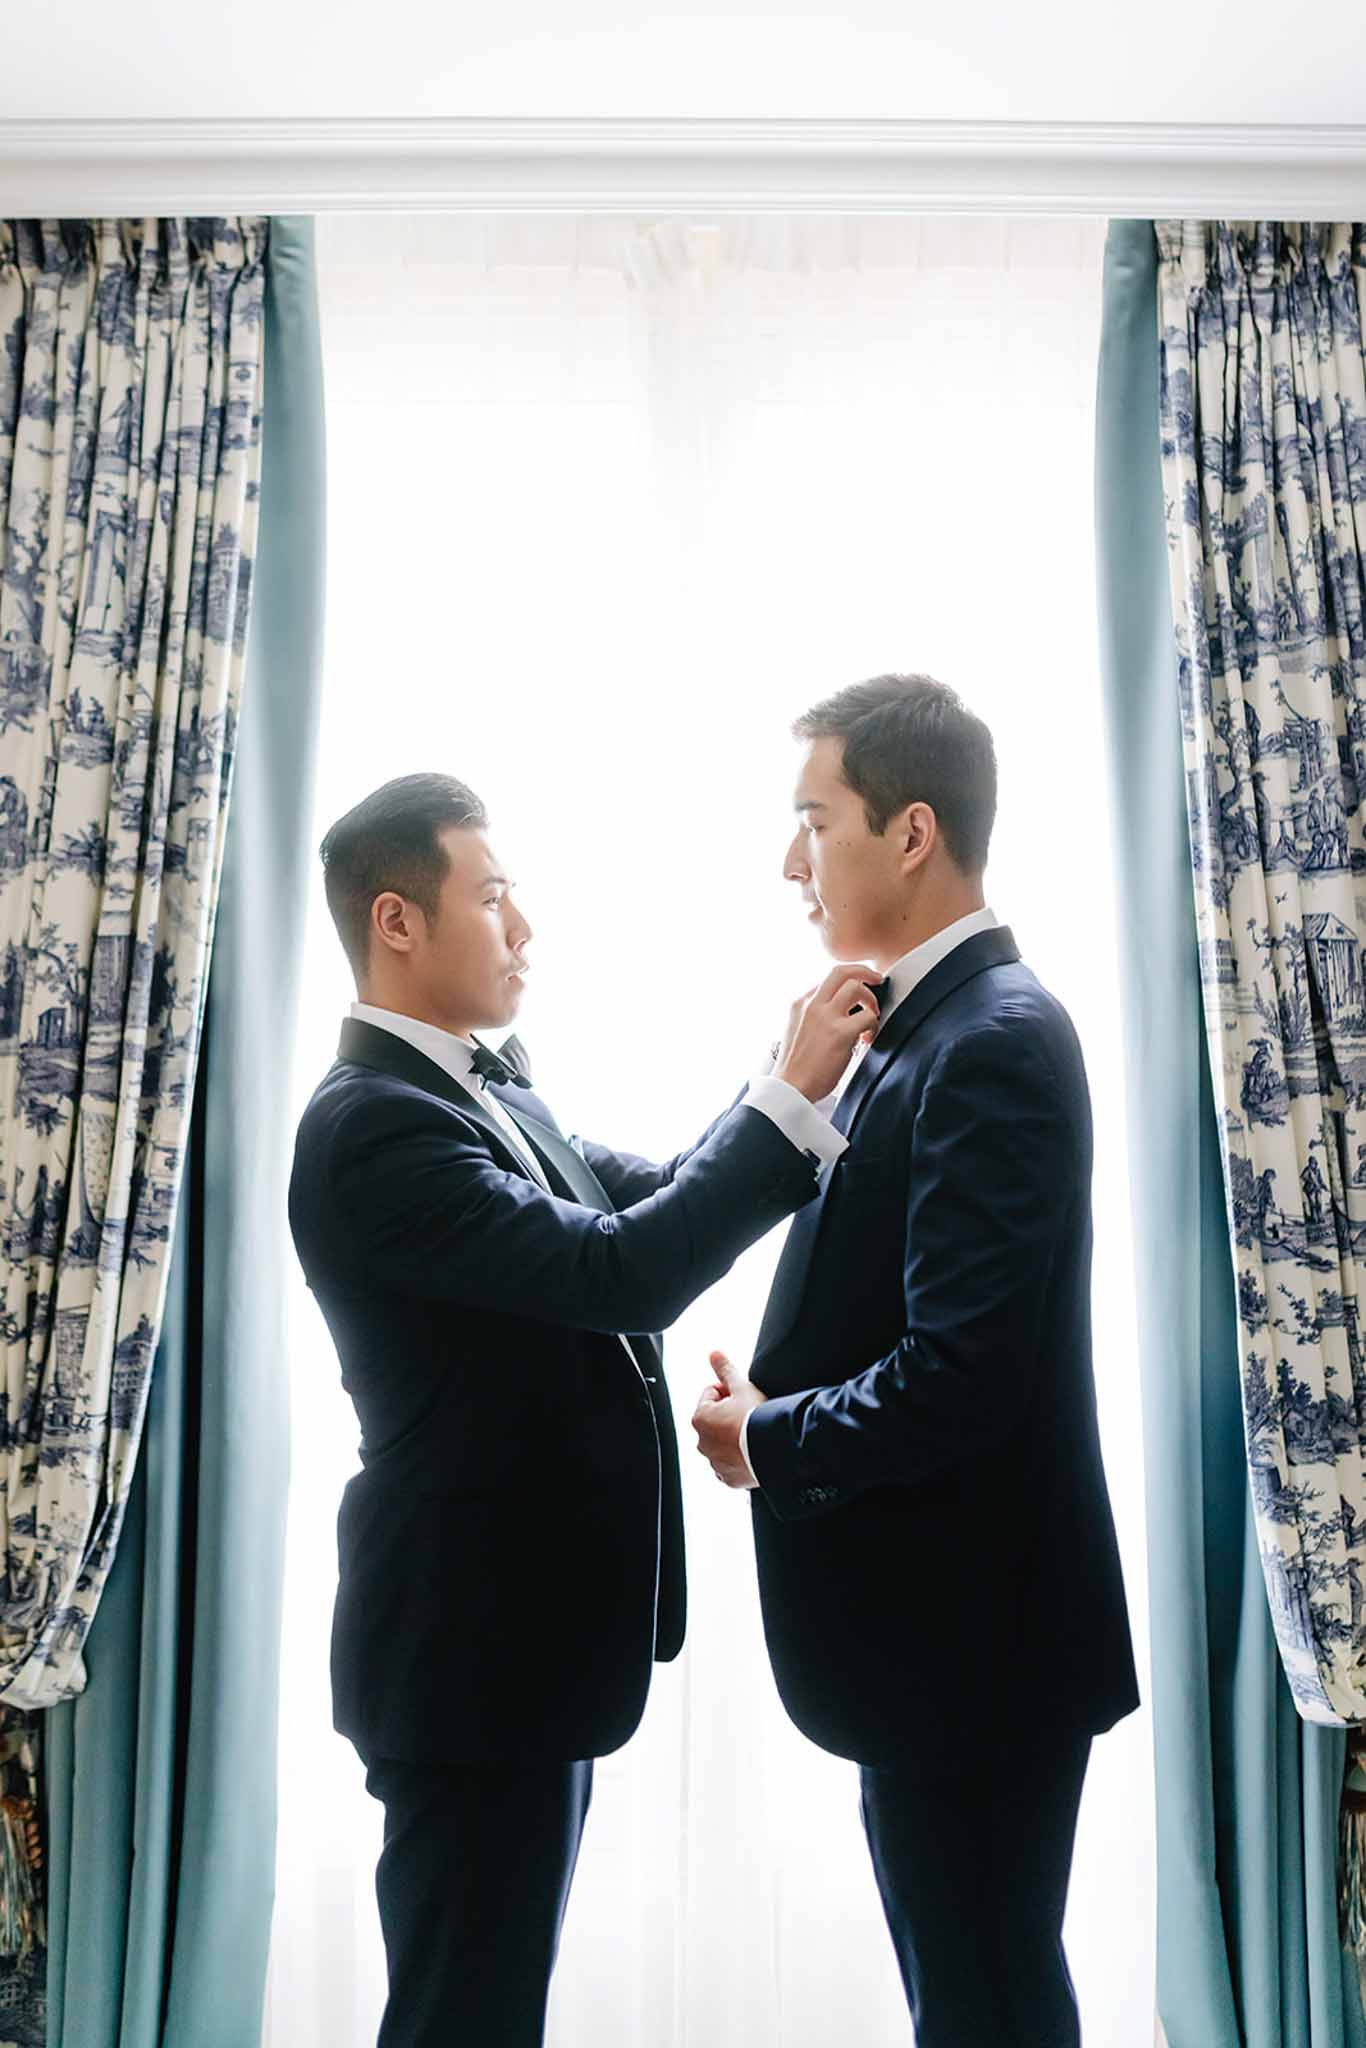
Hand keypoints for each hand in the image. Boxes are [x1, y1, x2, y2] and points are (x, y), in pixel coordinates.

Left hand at [692, 1350, 765, 1488]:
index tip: (743, 1398)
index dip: (729, 1392)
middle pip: (716, 1420)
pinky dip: (739, 1458)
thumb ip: (725, 1370)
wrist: (772, 1450)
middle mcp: (701, 1442)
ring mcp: (714, 1462)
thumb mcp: (742, 1387)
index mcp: (700, 1417)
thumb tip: (714, 1354)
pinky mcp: (728, 1477)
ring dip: (734, 1436)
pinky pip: (731, 1464)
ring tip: (753, 1433)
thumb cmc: (756, 1417)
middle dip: (729, 1415)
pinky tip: (752, 1451)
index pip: (712, 1394)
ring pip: (723, 1443)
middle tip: (750, 1414)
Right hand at [773, 962, 880, 1102]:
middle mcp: (812, 1004)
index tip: (859, 990)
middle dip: (865, 971)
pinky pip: (868, 1016)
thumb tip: (840, 1010)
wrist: (790, 1088)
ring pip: (856, 987)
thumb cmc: (796, 1066)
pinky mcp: (840, 1033)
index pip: (828, 979)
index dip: (848, 981)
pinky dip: (873, 1025)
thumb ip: (813, 1014)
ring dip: (871, 1000)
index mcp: (800, 1003)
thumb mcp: (796, 1029)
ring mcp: (826, 1017)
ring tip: (871, 1019)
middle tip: (877, 980)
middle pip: (842, 971)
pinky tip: (867, 1039)